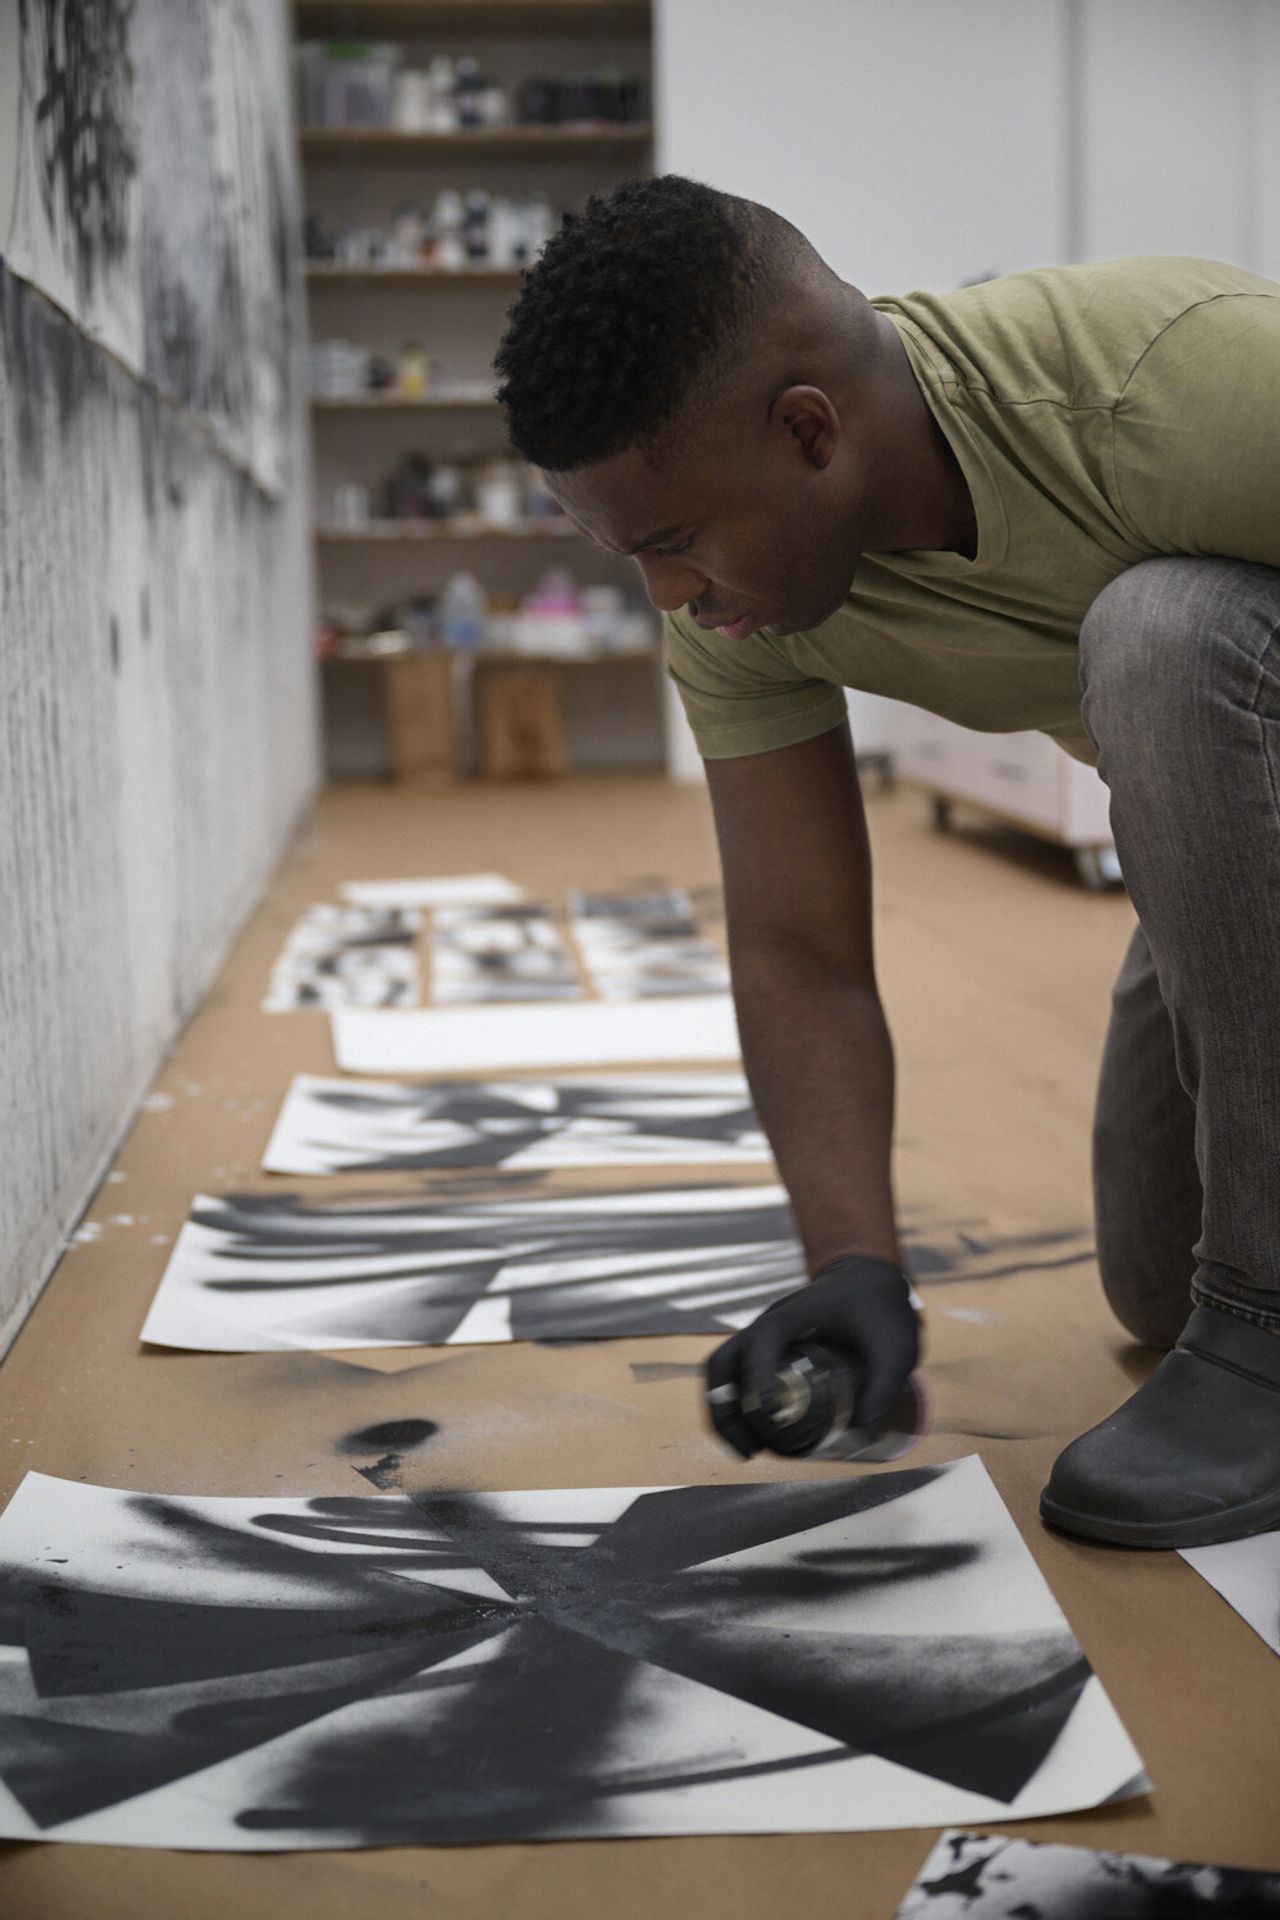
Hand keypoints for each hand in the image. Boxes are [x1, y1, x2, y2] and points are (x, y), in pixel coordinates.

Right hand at [705, 1254, 918, 1458]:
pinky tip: (756, 1434)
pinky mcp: (768, 1348)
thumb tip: (863, 1438)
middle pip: (723, 1363)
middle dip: (726, 1410)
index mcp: (793, 1315)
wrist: (868, 1279)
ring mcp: (763, 1335)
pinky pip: (736, 1375)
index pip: (761, 1343)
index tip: (771, 1415)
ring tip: (749, 1450)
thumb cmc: (880, 1308)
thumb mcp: (894, 1349)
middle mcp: (768, 1323)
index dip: (757, 1377)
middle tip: (750, 1450)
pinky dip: (735, 1405)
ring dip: (725, 1412)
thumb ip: (882, 1390)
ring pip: (722, 1371)